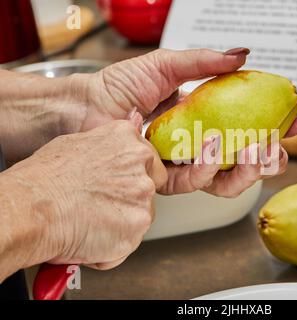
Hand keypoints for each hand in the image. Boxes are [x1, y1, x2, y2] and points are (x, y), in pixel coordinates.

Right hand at [5, 115, 166, 269]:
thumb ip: (109, 147)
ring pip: (141, 216)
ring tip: (90, 221)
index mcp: (128, 141)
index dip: (133, 176)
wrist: (32, 210)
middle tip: (103, 206)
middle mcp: (142, 166)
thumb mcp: (78, 144)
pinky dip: (112, 246)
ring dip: (121, 224)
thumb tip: (117, 149)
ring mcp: (143, 197)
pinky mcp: (138, 227)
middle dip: (131, 200)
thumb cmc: (45, 179)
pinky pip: (130, 241)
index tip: (119, 185)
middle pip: (150, 188)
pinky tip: (89, 236)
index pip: (149, 161)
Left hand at [76, 48, 296, 196]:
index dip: (275, 126)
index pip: (248, 127)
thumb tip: (244, 54)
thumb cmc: (121, 85)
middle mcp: (197, 144)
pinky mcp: (164, 177)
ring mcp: (182, 163)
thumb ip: (206, 62)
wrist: (85, 105)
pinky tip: (215, 147)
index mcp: (204, 119)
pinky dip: (208, 166)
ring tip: (259, 150)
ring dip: (248, 170)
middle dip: (269, 158)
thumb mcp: (169, 64)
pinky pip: (194, 180)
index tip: (296, 119)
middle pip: (243, 161)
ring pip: (225, 179)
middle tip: (280, 146)